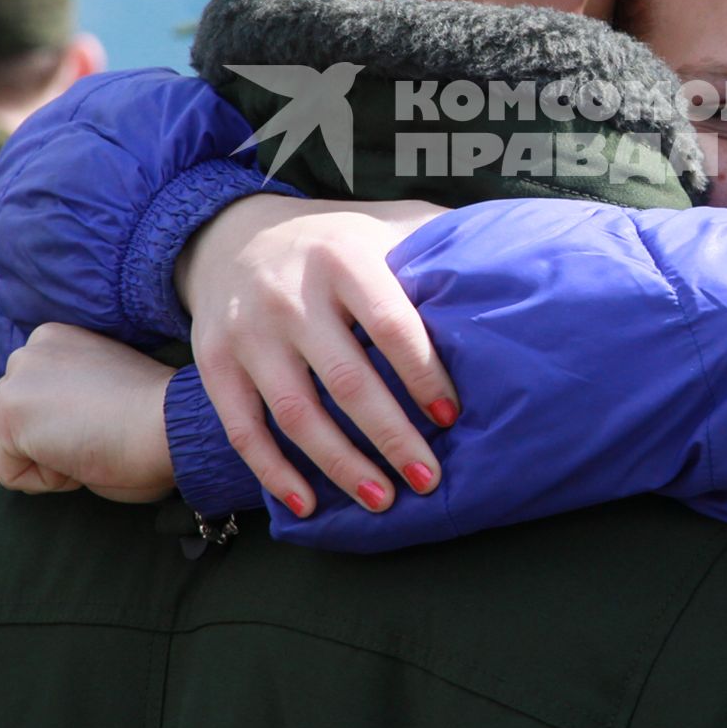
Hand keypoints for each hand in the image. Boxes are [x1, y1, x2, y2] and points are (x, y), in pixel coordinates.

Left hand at [0, 323, 177, 504]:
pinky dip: (44, 481)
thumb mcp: (97, 399)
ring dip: (45, 464)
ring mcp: (16, 380)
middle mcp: (30, 350)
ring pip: (4, 447)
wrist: (170, 423)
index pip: (22, 393)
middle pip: (1, 420)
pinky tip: (79, 458)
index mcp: (57, 339)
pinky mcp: (10, 413)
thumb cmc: (153, 420)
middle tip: (88, 446)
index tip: (71, 435)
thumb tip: (3, 458)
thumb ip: (58, 406)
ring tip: (91, 447)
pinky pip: (9, 472)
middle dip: (31, 449)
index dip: (36, 430)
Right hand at [175, 194, 453, 515]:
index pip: (391, 325)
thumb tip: (513, 259)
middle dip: (391, 438)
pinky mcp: (214, 362)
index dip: (423, 375)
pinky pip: (243, 428)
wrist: (235, 236)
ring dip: (341, 466)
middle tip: (428, 478)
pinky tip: (308, 502)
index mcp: (344, 259)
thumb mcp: (386, 225)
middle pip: (347, 380)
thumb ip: (438, 239)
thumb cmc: (337, 243)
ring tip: (382, 501)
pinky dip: (273, 471)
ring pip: (296, 414)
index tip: (451, 417)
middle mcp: (290, 294)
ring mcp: (248, 332)